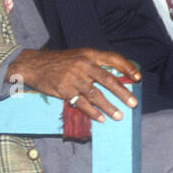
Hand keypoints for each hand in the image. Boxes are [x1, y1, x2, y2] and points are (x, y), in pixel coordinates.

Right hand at [7, 48, 139, 122]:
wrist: (34, 65)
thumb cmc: (60, 62)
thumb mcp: (79, 56)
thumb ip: (96, 64)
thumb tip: (117, 77)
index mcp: (89, 54)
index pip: (113, 58)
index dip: (127, 67)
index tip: (138, 78)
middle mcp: (84, 65)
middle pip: (108, 80)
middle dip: (123, 93)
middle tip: (133, 103)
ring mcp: (74, 78)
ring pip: (96, 94)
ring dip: (109, 107)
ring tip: (119, 116)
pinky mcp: (64, 90)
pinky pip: (81, 103)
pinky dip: (92, 112)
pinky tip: (100, 118)